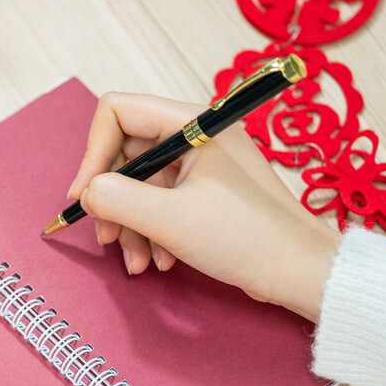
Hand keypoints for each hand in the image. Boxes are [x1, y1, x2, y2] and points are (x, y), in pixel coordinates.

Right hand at [69, 92, 340, 321]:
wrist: (300, 272)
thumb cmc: (249, 239)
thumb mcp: (170, 220)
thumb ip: (116, 199)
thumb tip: (87, 192)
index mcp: (194, 124)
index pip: (119, 113)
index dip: (94, 153)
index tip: (85, 195)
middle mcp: (196, 136)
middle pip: (126, 153)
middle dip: (112, 200)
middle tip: (108, 237)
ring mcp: (202, 165)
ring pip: (140, 184)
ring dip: (130, 225)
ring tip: (138, 261)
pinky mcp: (206, 192)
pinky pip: (160, 202)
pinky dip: (151, 231)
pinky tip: (159, 260)